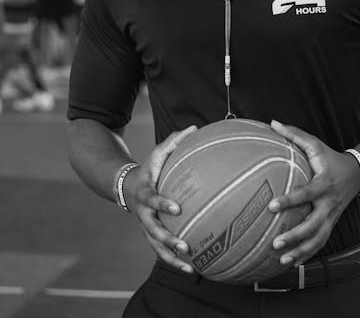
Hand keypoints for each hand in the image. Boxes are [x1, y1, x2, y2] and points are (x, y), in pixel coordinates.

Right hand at [123, 125, 197, 272]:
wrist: (126, 186)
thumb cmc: (150, 168)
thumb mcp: (158, 152)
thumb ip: (174, 140)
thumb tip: (195, 128)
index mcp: (145, 193)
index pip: (153, 199)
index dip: (163, 203)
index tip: (177, 207)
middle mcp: (144, 214)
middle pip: (153, 231)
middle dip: (168, 240)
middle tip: (185, 245)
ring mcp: (146, 227)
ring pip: (156, 247)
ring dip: (172, 258)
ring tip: (190, 267)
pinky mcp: (151, 236)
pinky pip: (161, 252)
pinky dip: (175, 262)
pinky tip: (192, 270)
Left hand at [268, 120, 359, 265]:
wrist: (356, 174)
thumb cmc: (329, 157)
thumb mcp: (315, 144)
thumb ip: (294, 134)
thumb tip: (271, 122)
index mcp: (323, 185)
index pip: (305, 195)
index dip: (290, 201)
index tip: (272, 207)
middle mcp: (329, 205)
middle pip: (313, 226)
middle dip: (295, 237)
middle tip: (274, 243)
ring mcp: (331, 217)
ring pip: (317, 240)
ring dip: (300, 251)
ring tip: (281, 261)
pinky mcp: (331, 225)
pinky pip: (319, 243)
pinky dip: (306, 254)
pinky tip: (290, 263)